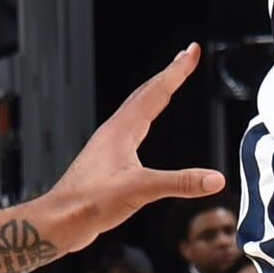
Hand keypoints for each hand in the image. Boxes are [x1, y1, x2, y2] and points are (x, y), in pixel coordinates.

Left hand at [45, 44, 222, 246]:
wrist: (59, 221)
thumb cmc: (88, 202)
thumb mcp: (140, 190)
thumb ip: (179, 183)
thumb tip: (214, 179)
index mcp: (122, 129)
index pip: (156, 91)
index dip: (177, 70)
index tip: (192, 51)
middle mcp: (115, 132)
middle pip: (146, 93)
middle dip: (168, 74)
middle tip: (185, 57)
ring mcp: (109, 146)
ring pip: (137, 109)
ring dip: (156, 93)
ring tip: (169, 84)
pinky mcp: (107, 162)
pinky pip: (133, 129)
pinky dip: (146, 118)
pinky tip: (146, 129)